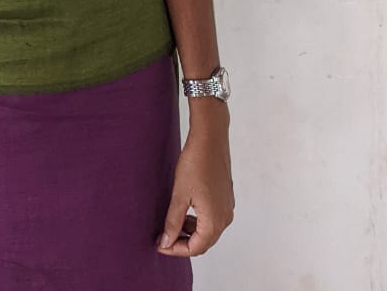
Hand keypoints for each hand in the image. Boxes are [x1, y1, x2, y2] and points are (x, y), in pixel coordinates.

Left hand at [156, 109, 233, 256]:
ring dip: (189, 231)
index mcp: (214, 221)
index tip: (159, 244)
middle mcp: (225, 218)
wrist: (210, 138)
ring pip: (208, 231)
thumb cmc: (195, 163)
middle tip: (162, 237)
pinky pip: (212, 218)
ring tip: (170, 223)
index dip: (175, 249)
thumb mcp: (179, 195)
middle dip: (182, 243)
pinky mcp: (225, 197)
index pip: (195, 248)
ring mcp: (227, 207)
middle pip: (203, 242)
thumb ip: (172, 222)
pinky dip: (197, 221)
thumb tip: (166, 242)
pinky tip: (183, 210)